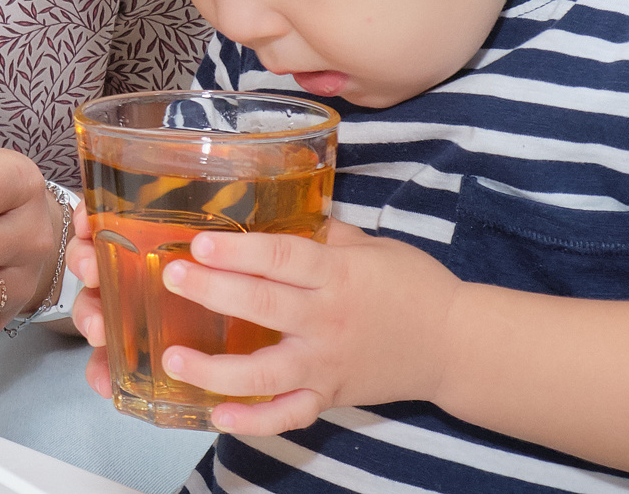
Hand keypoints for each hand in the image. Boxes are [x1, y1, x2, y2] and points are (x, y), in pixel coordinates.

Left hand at [71, 218, 460, 433]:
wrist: (456, 344)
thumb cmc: (412, 285)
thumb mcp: (370, 245)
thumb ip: (321, 232)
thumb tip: (273, 207)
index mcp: (339, 274)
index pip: (283, 258)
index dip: (240, 251)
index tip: (200, 243)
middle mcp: (329, 319)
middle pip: (266, 305)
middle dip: (214, 292)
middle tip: (172, 279)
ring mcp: (327, 362)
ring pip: (268, 371)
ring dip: (218, 369)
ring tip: (175, 359)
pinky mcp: (330, 395)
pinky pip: (289, 414)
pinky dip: (255, 421)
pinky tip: (218, 416)